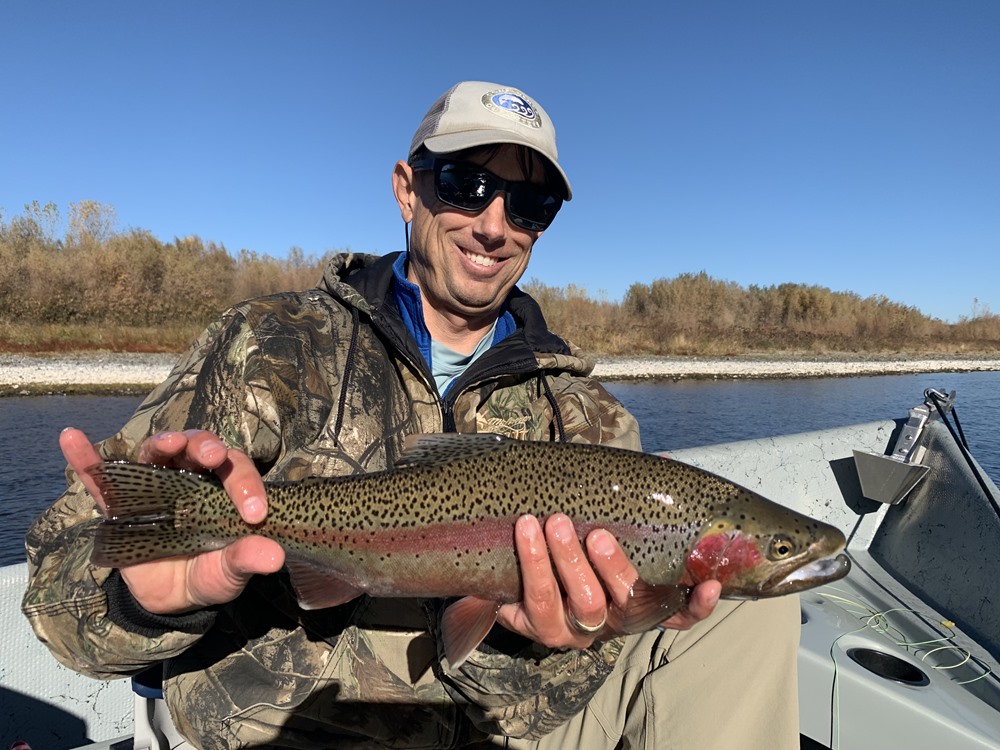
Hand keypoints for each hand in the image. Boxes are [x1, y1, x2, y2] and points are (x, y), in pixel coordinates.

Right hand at [62, 427, 284, 614]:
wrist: (168, 598)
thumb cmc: (206, 573)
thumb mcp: (227, 574)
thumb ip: (245, 561)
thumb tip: (274, 556)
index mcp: (222, 490)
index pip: (237, 471)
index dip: (246, 485)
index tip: (255, 514)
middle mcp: (189, 478)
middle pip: (198, 447)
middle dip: (206, 445)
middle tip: (212, 456)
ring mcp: (150, 487)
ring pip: (155, 453)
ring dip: (162, 443)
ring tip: (168, 444)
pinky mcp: (116, 504)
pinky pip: (97, 476)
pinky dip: (84, 457)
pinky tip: (71, 437)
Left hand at [496, 514, 719, 648]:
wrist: (511, 565)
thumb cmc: (571, 539)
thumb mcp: (603, 521)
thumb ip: (632, 499)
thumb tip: (661, 460)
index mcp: (635, 599)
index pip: (678, 612)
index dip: (697, 605)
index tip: (710, 584)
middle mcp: (612, 620)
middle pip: (626, 603)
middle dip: (613, 567)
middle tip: (598, 535)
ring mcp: (576, 629)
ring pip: (583, 601)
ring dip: (568, 560)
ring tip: (553, 522)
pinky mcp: (538, 628)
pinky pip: (537, 602)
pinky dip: (534, 564)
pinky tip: (526, 531)